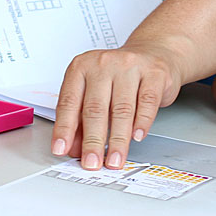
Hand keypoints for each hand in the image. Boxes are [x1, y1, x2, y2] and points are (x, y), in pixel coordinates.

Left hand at [51, 42, 181, 170]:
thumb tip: (74, 149)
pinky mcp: (154, 73)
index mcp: (81, 66)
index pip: (69, 101)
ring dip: (117, 140)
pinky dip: (141, 123)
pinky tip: (137, 137)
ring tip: (114, 159)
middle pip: (95, 108)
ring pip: (121, 109)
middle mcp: (103, 63)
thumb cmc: (118, 76)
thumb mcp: (94, 91)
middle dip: (92, 141)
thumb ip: (81, 119)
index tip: (61, 149)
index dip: (64, 129)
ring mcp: (130, 66)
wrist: (152, 53)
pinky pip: (146, 102)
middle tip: (91, 162)